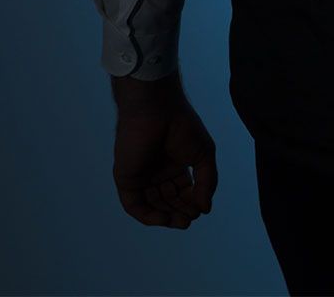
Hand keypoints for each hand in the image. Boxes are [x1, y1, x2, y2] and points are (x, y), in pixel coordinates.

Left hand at [111, 82, 217, 228]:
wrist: (157, 110)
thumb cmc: (182, 126)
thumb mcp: (204, 155)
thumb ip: (207, 182)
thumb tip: (206, 209)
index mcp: (174, 165)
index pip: (182, 192)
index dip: (192, 203)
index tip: (201, 210)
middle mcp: (156, 173)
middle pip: (168, 201)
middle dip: (180, 212)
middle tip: (190, 220)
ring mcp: (141, 176)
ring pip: (152, 206)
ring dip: (166, 217)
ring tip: (181, 222)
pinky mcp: (126, 179)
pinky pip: (134, 204)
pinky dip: (148, 215)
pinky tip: (164, 219)